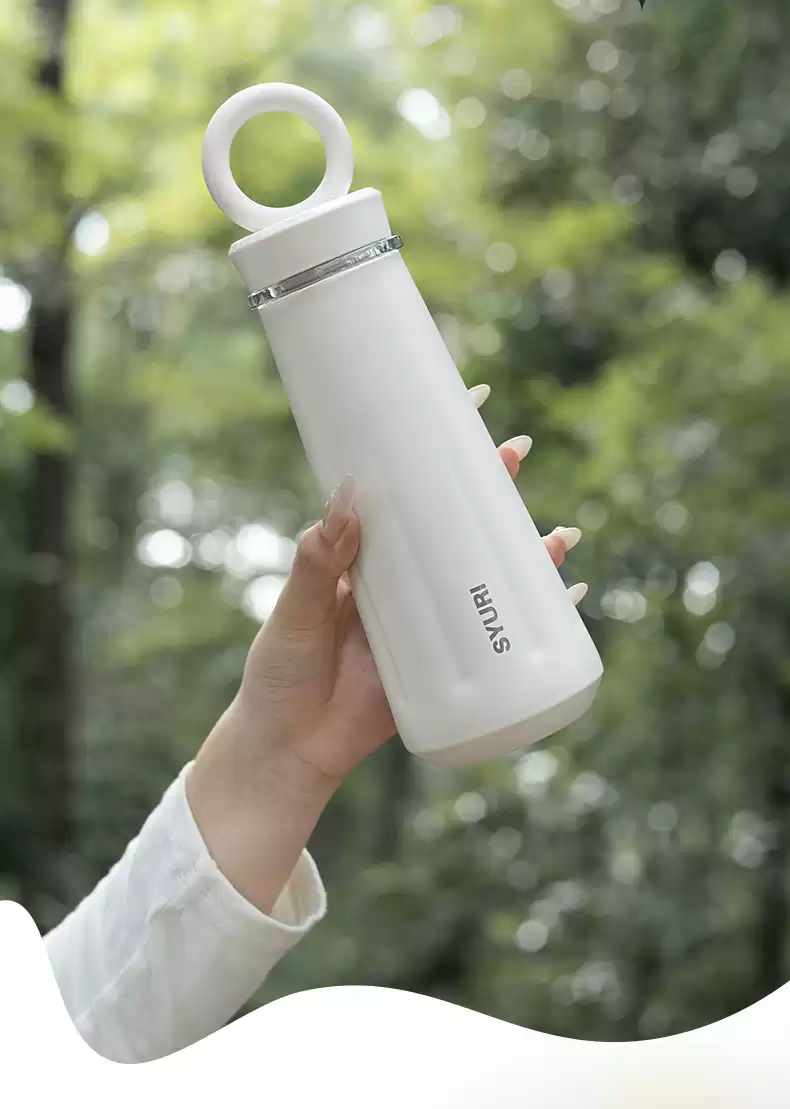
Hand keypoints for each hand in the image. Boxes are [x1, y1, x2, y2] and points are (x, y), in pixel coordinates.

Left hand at [187, 384, 586, 911]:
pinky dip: (535, 619)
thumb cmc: (281, 673)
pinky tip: (565, 601)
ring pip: (485, 575)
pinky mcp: (444, 667)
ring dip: (526, 553)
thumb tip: (347, 500)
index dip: (433, 448)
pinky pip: (497, 636)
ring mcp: (427, 623)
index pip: (403, 489)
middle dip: (490, 488)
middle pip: (455, 524)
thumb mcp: (295, 612)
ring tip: (559, 535)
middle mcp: (403, 582)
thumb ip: (316, 563)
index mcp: (365, 557)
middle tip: (517, 453)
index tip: (466, 403)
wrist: (289, 748)